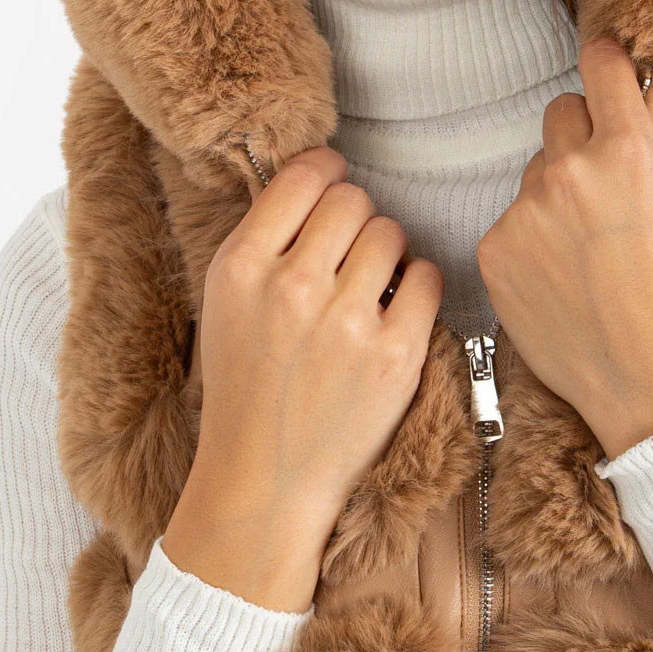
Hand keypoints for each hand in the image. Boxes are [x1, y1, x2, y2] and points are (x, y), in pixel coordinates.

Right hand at [162, 146, 444, 611]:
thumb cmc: (247, 386)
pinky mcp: (395, 354)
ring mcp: (347, 321)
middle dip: (354, 221)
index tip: (333, 187)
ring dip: (385, 253)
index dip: (326, 174)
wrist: (265, 478)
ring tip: (366, 289)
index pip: (304, 177)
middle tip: (345, 256)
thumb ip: (265, 241)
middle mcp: (292, 287)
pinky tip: (393, 310)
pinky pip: (426, 277)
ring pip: (391, 232)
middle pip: (352, 200)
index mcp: (241, 267)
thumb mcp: (226, 303)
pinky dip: (415, 287)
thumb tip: (319, 180)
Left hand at [476, 37, 652, 461]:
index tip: (608, 74)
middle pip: (560, 112)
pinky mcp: (494, 248)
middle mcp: (572, 171)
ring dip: (554, 195)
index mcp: (629, 152)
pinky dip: (530, 241)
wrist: (651, 384)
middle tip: (606, 191)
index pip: (601, 64)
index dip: (606, 65)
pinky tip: (560, 279)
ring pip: (535, 172)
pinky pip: (510, 220)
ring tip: (587, 253)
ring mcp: (526, 211)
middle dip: (582, 138)